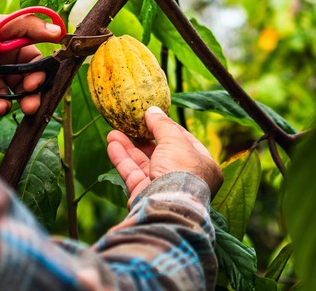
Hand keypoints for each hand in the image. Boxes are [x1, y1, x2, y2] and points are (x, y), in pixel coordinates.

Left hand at [0, 14, 62, 121]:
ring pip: (6, 97)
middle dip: (28, 97)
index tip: (35, 85)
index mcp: (12, 46)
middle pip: (24, 84)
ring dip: (6, 105)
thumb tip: (59, 31)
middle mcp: (2, 63)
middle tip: (28, 107)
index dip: (39, 76)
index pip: (35, 64)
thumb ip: (30, 28)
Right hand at [107, 106, 222, 208]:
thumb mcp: (174, 140)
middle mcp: (185, 178)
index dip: (169, 128)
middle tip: (131, 124)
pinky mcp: (146, 195)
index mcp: (204, 166)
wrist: (168, 205)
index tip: (154, 117)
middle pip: (162, 153)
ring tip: (113, 132)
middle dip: (144, 138)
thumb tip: (153, 110)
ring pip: (144, 164)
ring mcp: (165, 188)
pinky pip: (133, 174)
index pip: (186, 142)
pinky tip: (112, 144)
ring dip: (129, 147)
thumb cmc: (180, 170)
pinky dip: (122, 160)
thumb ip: (163, 124)